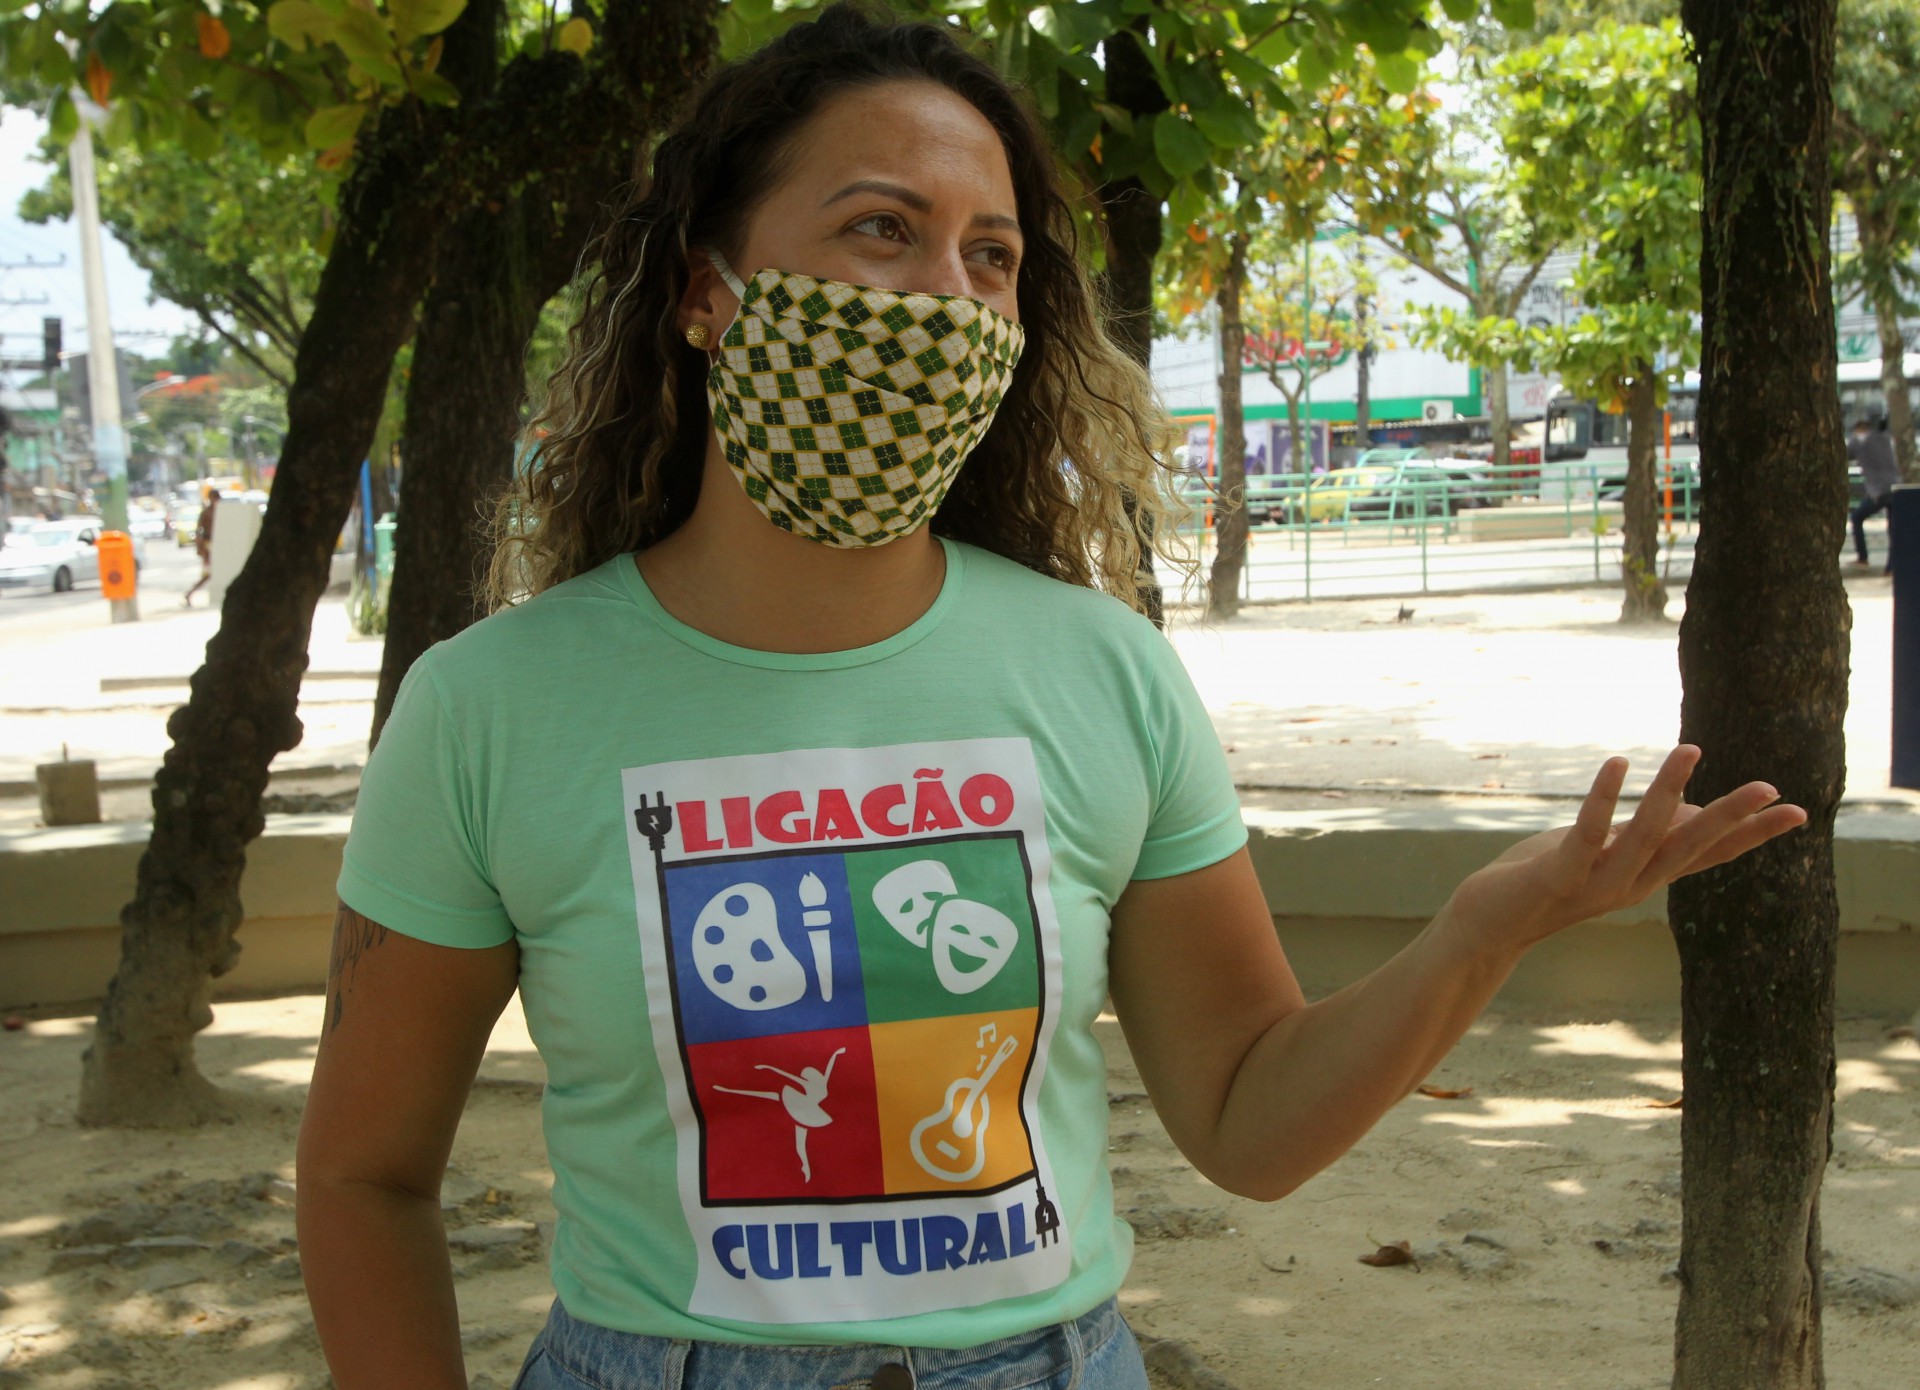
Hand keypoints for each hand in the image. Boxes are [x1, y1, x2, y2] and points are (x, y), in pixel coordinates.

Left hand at [1449, 745, 1807, 950]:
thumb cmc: (1547, 879)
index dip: (1752, 834)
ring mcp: (1597, 884)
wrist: (1489, 925)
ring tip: (1691, 750)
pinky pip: (1586, 834)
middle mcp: (1631, 884)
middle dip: (1729, 818)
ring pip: (1642, 838)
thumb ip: (1646, 835)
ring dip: (1667, 794)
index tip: (1799, 812)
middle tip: (1770, 788)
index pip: (1708, 853)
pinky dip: (1603, 800)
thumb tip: (1693, 809)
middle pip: (1688, 848)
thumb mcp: (1604, 852)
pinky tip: (1617, 765)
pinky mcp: (1558, 876)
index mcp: (1646, 876)